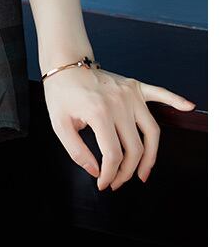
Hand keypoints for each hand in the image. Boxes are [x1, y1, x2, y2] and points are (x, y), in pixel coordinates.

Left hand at [43, 64, 195, 189]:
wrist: (64, 63)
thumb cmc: (60, 93)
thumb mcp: (58, 124)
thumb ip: (76, 151)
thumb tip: (96, 170)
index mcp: (99, 113)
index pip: (113, 154)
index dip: (109, 174)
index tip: (103, 183)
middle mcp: (119, 103)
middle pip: (134, 148)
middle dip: (127, 172)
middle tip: (117, 181)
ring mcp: (129, 94)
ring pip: (151, 132)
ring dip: (150, 156)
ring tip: (143, 173)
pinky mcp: (134, 86)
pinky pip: (159, 93)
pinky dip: (175, 100)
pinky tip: (188, 107)